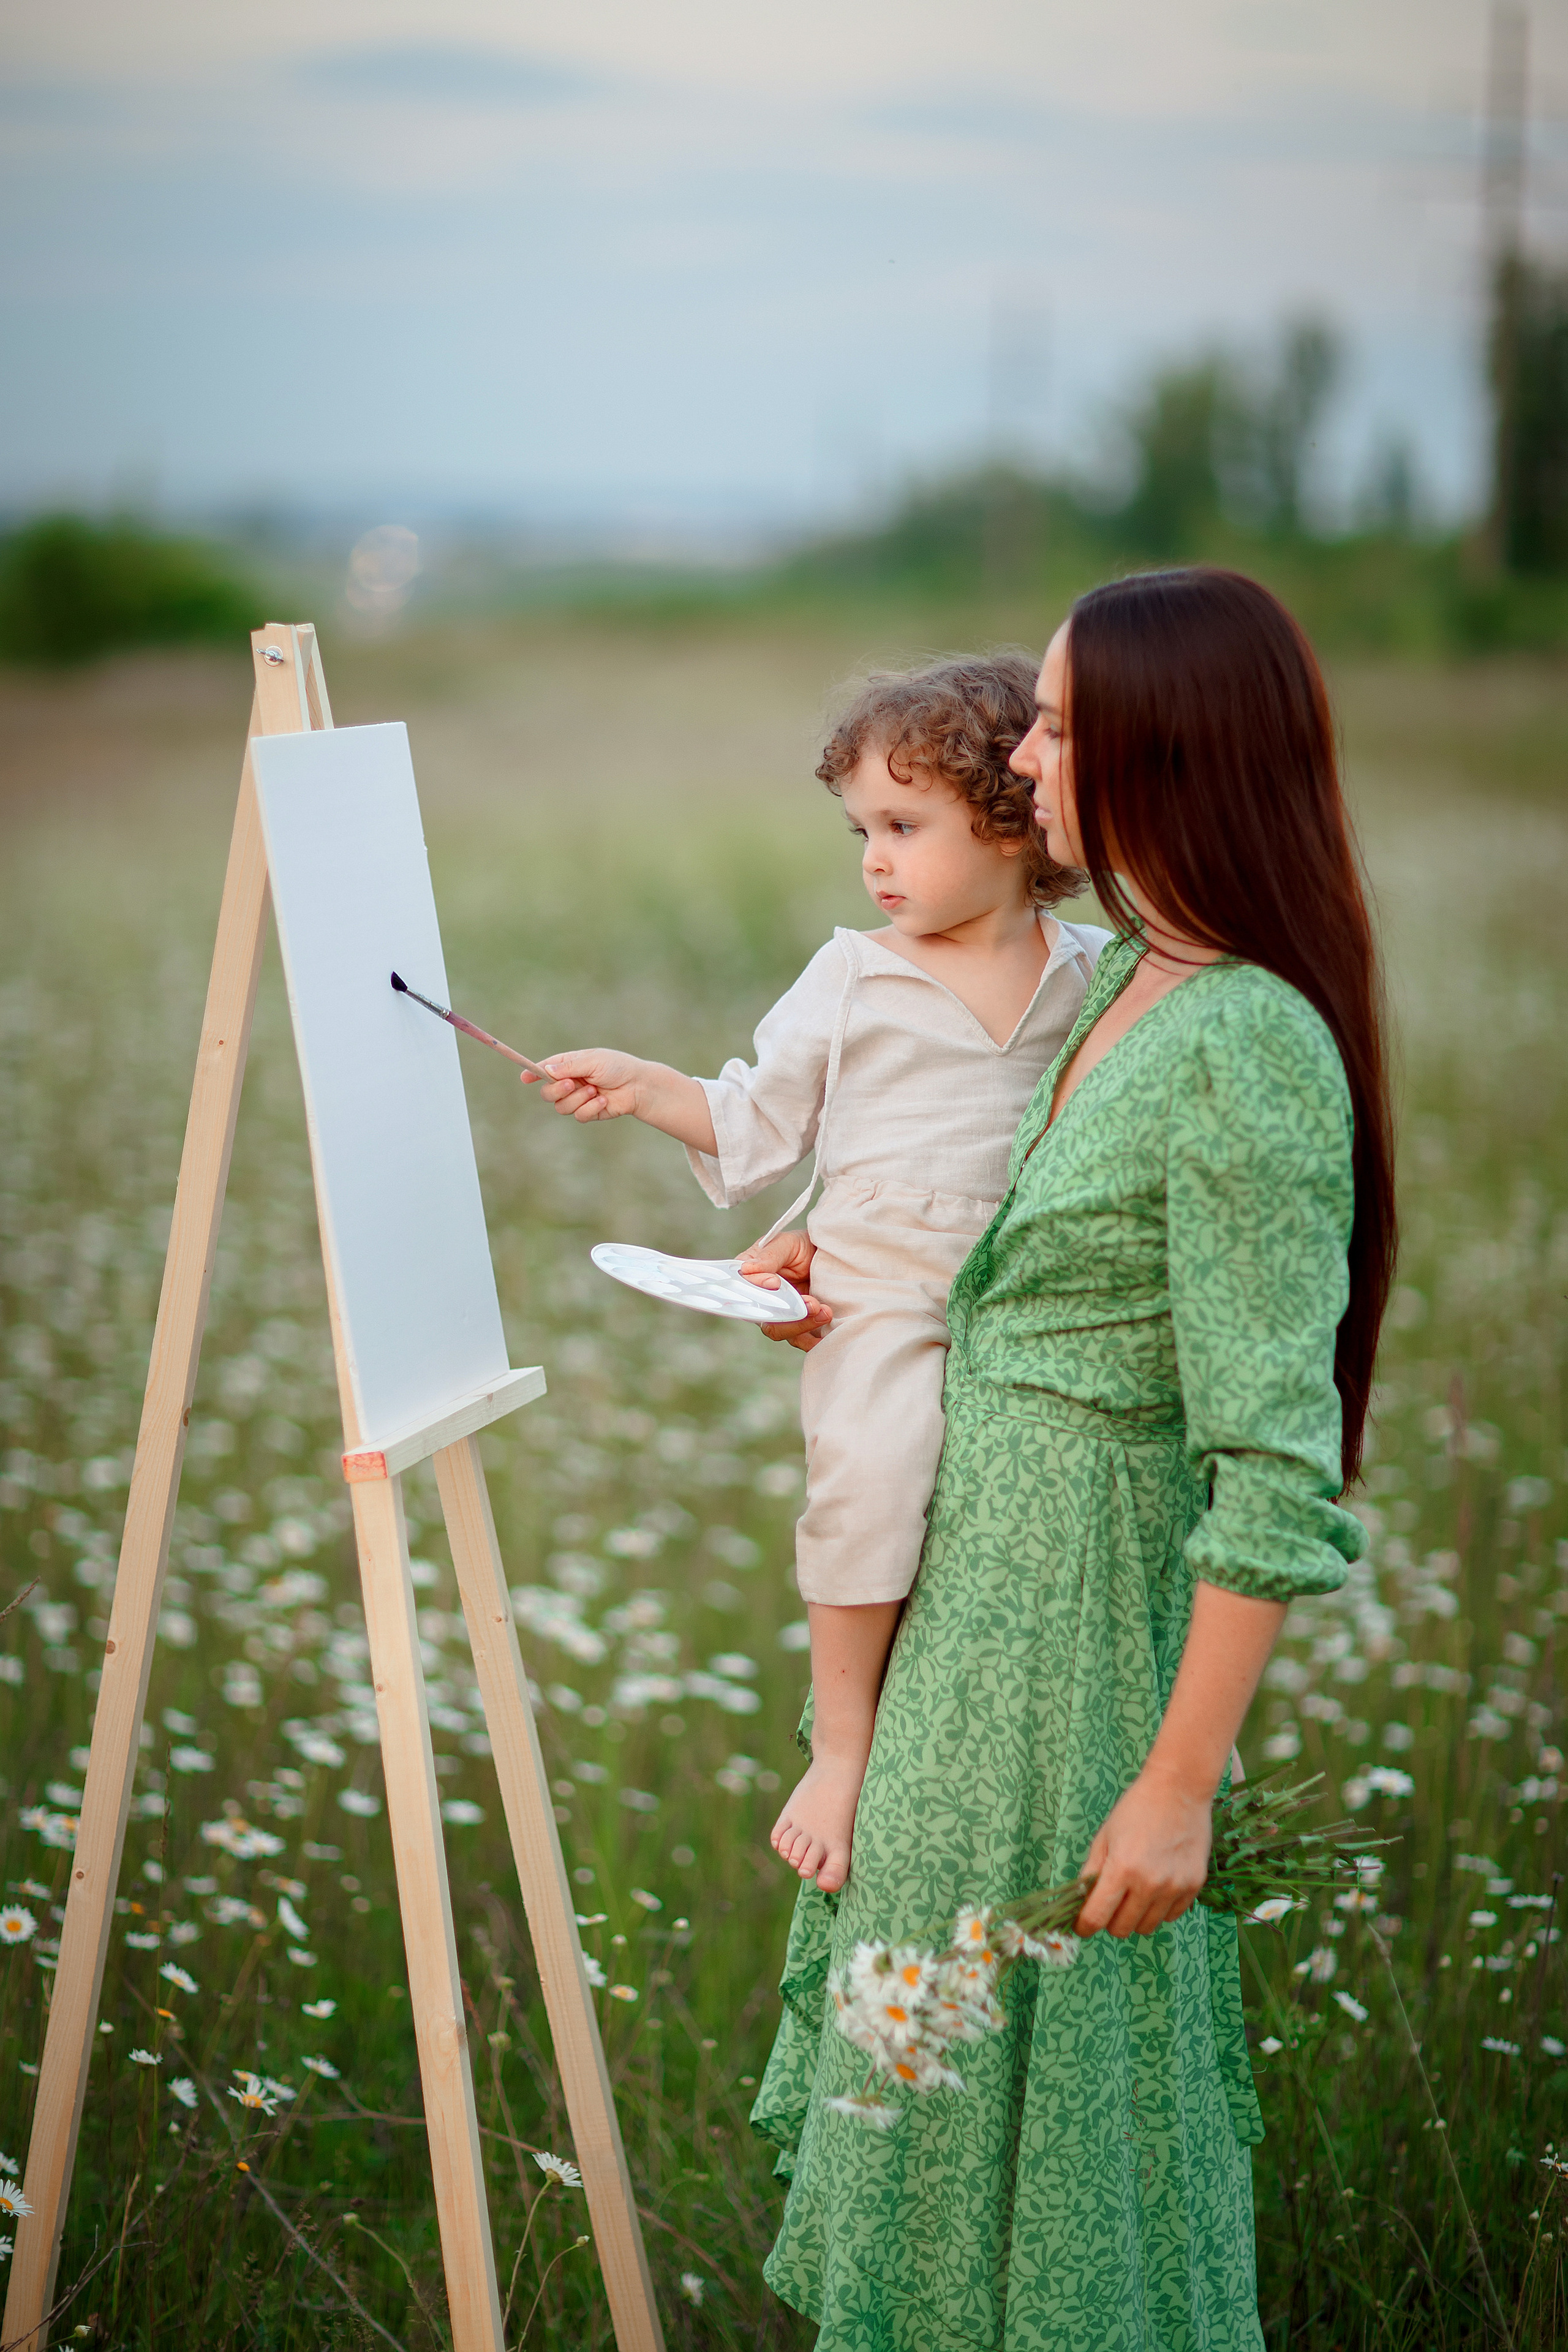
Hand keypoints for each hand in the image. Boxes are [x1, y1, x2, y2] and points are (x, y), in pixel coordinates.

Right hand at [523, 1048, 642, 1120]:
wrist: (639, 1086)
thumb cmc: (618, 1067)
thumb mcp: (592, 1061)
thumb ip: (569, 1066)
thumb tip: (546, 1071)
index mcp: (570, 1065)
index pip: (546, 1069)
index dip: (533, 1073)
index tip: (524, 1078)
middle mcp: (571, 1082)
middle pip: (548, 1093)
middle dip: (557, 1090)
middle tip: (572, 1084)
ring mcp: (578, 1098)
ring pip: (561, 1107)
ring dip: (578, 1099)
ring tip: (595, 1091)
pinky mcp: (588, 1112)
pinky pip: (578, 1115)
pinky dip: (590, 1108)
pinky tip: (604, 1101)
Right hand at [736, 1232, 831, 1351]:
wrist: (830, 1257)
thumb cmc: (801, 1246)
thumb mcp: (786, 1244)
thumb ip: (769, 1256)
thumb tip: (747, 1269)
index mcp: (750, 1277)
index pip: (743, 1289)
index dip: (756, 1289)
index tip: (775, 1283)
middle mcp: (760, 1300)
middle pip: (763, 1317)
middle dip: (786, 1314)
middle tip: (811, 1304)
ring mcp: (779, 1314)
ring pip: (781, 1331)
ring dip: (802, 1324)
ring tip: (825, 1311)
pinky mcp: (798, 1325)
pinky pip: (799, 1340)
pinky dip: (810, 1341)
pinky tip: (824, 1336)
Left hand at [1073, 1766, 1213, 1939]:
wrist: (1179, 1790)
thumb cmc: (1136, 1809)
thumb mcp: (1105, 1837)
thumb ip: (1091, 1873)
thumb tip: (1081, 1904)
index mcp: (1122, 1869)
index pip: (1097, 1917)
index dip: (1085, 1926)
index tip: (1082, 1925)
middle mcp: (1149, 1884)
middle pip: (1122, 1929)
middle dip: (1110, 1920)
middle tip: (1110, 1903)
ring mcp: (1175, 1887)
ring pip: (1147, 1927)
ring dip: (1135, 1916)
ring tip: (1135, 1892)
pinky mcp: (1194, 1886)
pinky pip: (1171, 1916)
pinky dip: (1159, 1909)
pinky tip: (1156, 1886)